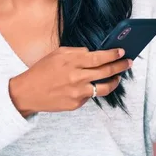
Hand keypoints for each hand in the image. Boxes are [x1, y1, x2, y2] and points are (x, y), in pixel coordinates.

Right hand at [8, 47, 132, 115]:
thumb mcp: (57, 54)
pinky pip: (91, 96)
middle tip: (128, 62)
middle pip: (106, 71)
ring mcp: (77, 92)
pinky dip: (94, 89)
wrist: (27, 93)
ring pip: (104, 88)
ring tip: (118, 77)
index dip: (113, 54)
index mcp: (71, 62)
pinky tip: (93, 85)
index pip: (98, 57)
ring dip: (114, 81)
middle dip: (120, 66)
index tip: (122, 51)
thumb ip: (76, 52)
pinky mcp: (76, 104)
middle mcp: (76, 77)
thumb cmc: (41, 71)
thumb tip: (93, 53)